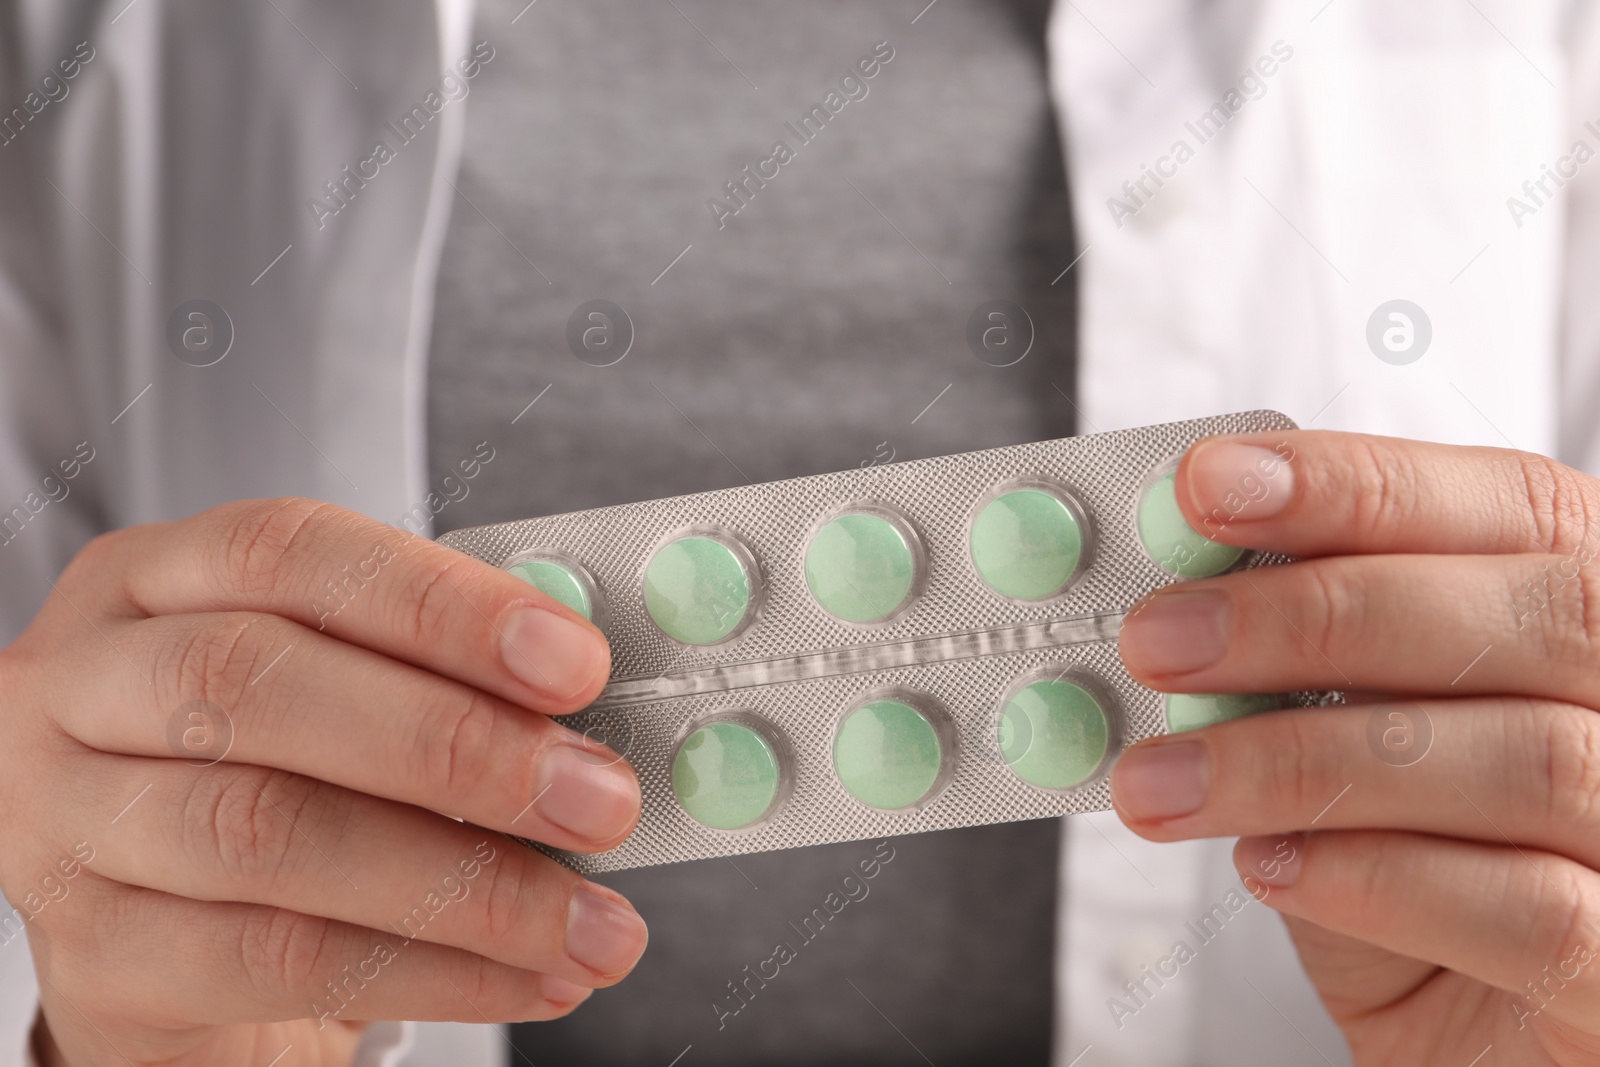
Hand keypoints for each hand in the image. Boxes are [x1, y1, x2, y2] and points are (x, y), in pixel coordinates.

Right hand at [0, 499, 645, 1065]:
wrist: (174, 952)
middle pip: (258, 681)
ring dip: (464, 884)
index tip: (578, 662)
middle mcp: (82, 683)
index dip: (443, 604)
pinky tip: (528, 978)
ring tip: (591, 921)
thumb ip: (441, 681)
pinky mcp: (89, 957)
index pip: (292, 553)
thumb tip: (593, 710)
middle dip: (457, 744)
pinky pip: (274, 960)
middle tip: (599, 799)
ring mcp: (63, 820)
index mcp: (154, 579)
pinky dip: (430, 972)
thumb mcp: (344, 699)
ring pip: (266, 831)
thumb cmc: (283, 785)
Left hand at [1111, 431, 1599, 1064]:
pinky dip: (1377, 877)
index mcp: (1590, 616)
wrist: (1482, 1049)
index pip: (1508, 507)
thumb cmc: (1423, 879)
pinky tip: (1271, 867)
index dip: (1352, 486)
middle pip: (1532, 614)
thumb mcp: (1353, 747)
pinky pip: (1534, 912)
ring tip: (1164, 780)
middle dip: (1312, 615)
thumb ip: (1299, 675)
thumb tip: (1178, 605)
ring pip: (1524, 759)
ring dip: (1302, 761)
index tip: (1207, 486)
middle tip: (1158, 638)